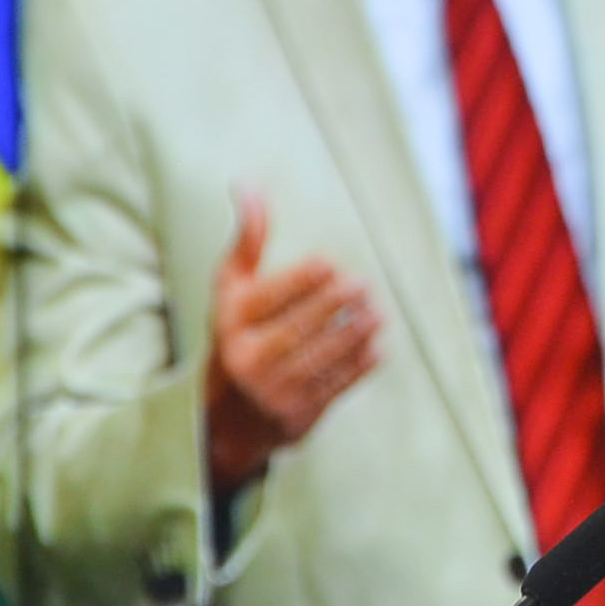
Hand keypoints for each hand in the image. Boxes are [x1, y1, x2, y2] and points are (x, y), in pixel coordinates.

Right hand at [206, 190, 379, 494]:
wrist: (227, 420)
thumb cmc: (237, 335)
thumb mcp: (231, 291)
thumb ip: (246, 242)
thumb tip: (247, 185)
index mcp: (229, 324)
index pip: (269, 298)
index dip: (301, 281)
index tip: (329, 264)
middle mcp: (247, 359)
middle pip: (297, 328)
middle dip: (334, 306)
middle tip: (363, 285)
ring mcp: (273, 391)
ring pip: (320, 359)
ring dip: (353, 335)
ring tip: (378, 313)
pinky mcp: (298, 416)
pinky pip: (334, 387)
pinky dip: (358, 367)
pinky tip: (377, 347)